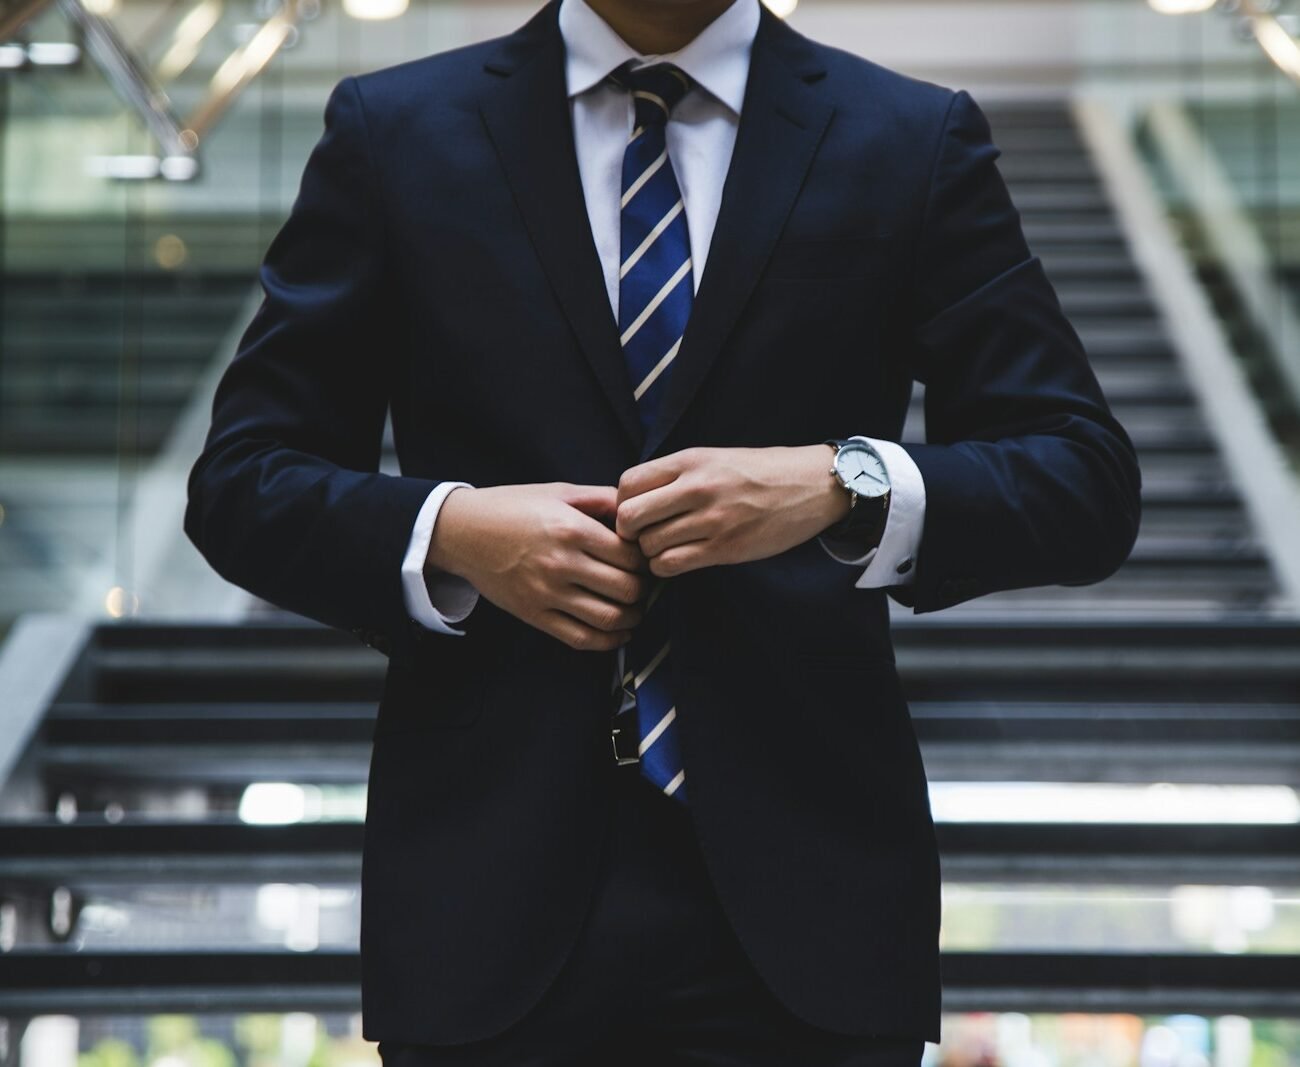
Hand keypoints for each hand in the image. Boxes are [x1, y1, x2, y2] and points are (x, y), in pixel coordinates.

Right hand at [426, 483, 649, 650]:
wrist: (462, 532)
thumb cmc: (512, 507)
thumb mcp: (559, 491)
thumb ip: (602, 499)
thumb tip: (638, 510)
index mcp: (571, 529)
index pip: (630, 556)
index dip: (646, 559)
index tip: (646, 558)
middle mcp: (561, 564)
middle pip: (627, 589)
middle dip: (644, 589)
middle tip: (645, 583)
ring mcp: (547, 593)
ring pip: (609, 618)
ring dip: (633, 617)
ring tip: (636, 608)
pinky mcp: (534, 615)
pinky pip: (581, 638)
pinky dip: (609, 641)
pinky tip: (619, 632)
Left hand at [616, 446, 849, 577]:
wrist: (811, 486)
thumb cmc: (759, 472)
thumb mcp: (714, 458)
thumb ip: (675, 475)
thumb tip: (633, 498)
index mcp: (690, 461)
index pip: (627, 483)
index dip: (622, 502)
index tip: (636, 511)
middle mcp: (697, 488)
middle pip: (629, 517)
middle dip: (629, 532)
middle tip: (643, 535)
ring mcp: (711, 520)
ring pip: (649, 546)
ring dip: (650, 552)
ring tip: (666, 547)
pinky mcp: (725, 548)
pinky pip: (671, 565)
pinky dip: (666, 567)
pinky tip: (678, 559)